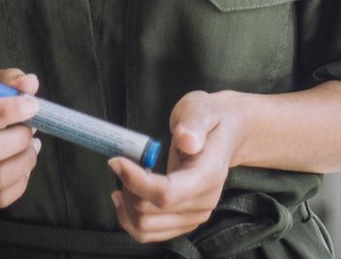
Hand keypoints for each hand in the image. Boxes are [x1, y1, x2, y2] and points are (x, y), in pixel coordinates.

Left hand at [110, 91, 240, 244]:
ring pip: (145, 227)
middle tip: (121, 163)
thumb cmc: (209, 120)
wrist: (224, 136)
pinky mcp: (183, 222)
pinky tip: (126, 196)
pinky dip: (130, 217)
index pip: (167, 193)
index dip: (137, 182)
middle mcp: (203, 202)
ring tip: (123, 179)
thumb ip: (194, 123)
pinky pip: (149, 232)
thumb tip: (186, 140)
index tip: (116, 161)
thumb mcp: (202, 109)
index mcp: (208, 175)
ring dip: (126, 205)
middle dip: (127, 189)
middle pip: (151, 212)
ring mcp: (194, 216)